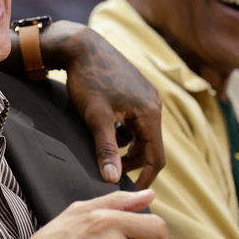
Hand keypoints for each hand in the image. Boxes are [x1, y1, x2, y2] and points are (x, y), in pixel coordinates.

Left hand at [39, 21, 163, 187]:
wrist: (81, 47)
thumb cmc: (88, 80)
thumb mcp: (96, 118)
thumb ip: (106, 149)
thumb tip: (112, 179)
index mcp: (150, 113)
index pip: (156, 156)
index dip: (145, 177)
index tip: (132, 191)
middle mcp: (154, 104)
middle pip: (150, 145)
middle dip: (133, 162)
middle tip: (111, 173)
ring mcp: (146, 96)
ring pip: (141, 133)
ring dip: (127, 146)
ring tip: (105, 152)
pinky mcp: (135, 90)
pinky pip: (135, 120)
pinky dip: (124, 131)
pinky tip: (105, 130)